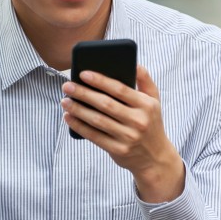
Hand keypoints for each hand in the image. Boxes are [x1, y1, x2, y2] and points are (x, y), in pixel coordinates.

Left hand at [62, 65, 184, 202]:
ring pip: (97, 120)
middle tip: (67, 86)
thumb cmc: (151, 123)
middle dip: (83, 93)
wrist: (155, 157)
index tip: (83, 73)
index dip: (100, 81)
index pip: (120, 89)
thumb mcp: (154, 101)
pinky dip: (79, 126)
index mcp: (146, 105)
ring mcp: (128, 137)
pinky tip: (69, 117)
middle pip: (105, 104)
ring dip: (78, 110)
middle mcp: (138, 121)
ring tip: (65, 100)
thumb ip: (145, 80)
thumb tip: (133, 62)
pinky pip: (94, 136)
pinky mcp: (118, 150)